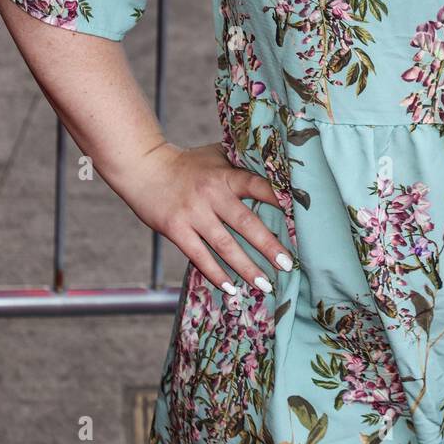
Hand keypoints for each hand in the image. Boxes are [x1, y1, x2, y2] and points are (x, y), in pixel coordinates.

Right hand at [114, 139, 292, 294]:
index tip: (300, 218)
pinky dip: (215, 274)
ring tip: (265, 284)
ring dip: (246, 267)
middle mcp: (211, 194)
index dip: (279, 201)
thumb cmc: (187, 163)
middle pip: (245, 223)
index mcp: (225, 175)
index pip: (258, 186)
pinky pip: (199, 256)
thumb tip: (276, 169)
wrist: (143, 167)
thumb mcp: (216, 155)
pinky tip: (230, 288)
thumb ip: (240, 163)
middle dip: (269, 246)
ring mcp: (193, 213)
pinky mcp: (175, 229)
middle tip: (288, 265)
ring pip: (224, 245)